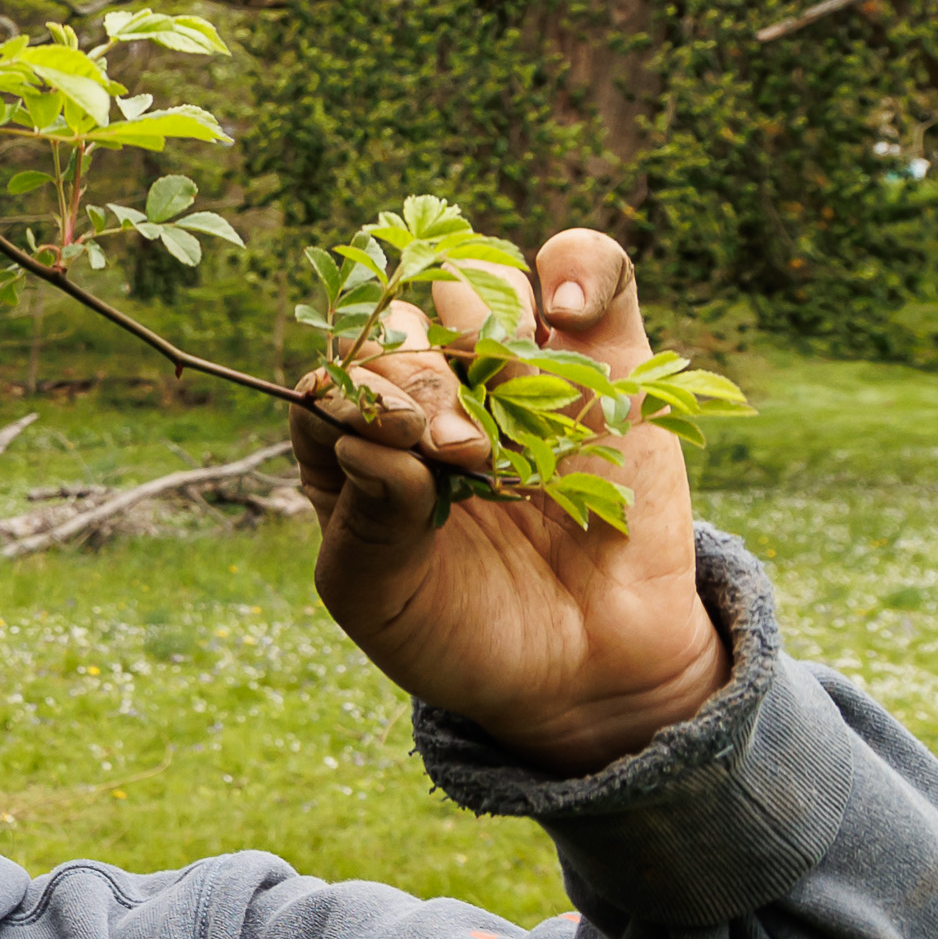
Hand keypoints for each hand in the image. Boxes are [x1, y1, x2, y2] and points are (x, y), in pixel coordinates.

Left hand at [286, 227, 727, 776]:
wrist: (589, 673)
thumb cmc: (461, 633)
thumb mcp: (384, 601)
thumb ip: (364, 526)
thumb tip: (364, 441)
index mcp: (355, 440)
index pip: (330, 377)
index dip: (351, 392)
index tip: (391, 444)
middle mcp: (429, 392)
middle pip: (397, 325)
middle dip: (418, 376)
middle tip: (462, 452)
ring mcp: (515, 370)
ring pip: (478, 281)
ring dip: (482, 326)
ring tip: (510, 406)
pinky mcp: (607, 362)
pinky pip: (588, 267)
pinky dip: (577, 265)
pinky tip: (565, 308)